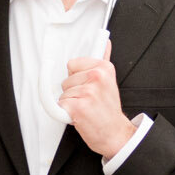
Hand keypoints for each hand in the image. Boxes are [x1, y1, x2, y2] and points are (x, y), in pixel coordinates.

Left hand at [59, 40, 135, 162]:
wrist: (115, 134)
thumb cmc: (108, 110)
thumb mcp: (110, 81)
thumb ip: (104, 59)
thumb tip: (104, 41)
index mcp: (104, 68)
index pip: (72, 64)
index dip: (77, 78)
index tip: (86, 85)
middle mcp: (97, 77)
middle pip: (66, 80)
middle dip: (74, 92)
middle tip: (89, 101)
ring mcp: (88, 92)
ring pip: (63, 93)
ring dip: (71, 103)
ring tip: (87, 108)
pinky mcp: (78, 106)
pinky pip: (60, 105)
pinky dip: (66, 113)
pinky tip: (80, 116)